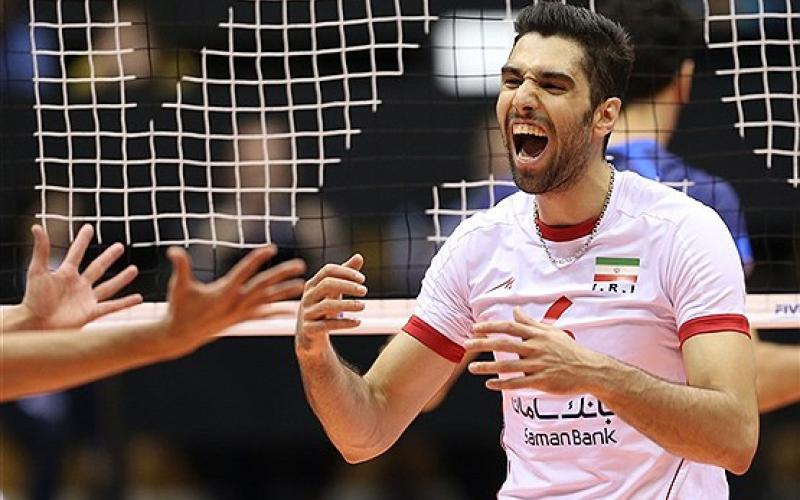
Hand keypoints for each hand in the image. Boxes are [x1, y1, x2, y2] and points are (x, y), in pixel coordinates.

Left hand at [20, 224, 142, 329]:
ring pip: (108, 286)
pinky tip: (138, 298)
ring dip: (121, 278)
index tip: (89, 227)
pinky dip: (126, 303)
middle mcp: (78, 285)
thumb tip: (37, 227)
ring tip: (134, 269)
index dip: (82, 240)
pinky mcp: (91, 312)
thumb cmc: (33, 299)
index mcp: (65, 274)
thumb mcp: (37, 271)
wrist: (36, 324)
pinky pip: (112, 306)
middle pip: (97, 267)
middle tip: (120, 246)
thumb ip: (41, 250)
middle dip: (108, 257)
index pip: (76, 253)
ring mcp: (86, 299)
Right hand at [161, 245, 305, 352]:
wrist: (180, 336)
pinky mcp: (240, 319)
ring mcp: (240, 312)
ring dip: (285, 292)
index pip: (244, 271)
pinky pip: (262, 315)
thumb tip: (172, 250)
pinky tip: (291, 310)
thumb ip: (180, 267)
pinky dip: (276, 311)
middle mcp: (236, 302)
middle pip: (263, 285)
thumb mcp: (178, 287)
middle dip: (282, 274)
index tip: (271, 247)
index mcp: (224, 291)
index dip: (257, 258)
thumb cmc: (179, 309)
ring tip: (302, 285)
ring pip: (267, 300)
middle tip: (300, 265)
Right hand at [295, 254, 367, 354]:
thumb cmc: (324, 307)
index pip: (328, 270)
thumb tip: (359, 256)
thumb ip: (345, 274)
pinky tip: (358, 322)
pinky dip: (344, 323)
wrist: (309, 336)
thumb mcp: (334, 291)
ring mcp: (307, 313)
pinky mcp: (309, 329)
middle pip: (326, 284)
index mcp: (313, 284)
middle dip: (348, 286)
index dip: (345, 272)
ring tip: (363, 306)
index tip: (362, 279)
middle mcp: (307, 297)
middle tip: (365, 291)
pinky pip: (327, 325)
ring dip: (348, 305)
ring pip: (327, 305)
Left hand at [465, 307, 603, 394]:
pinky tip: (490, 385)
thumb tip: (516, 311)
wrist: (590, 370)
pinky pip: (518, 384)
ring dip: (488, 367)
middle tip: (466, 345)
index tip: (475, 328)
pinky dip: (503, 384)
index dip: (491, 327)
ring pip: (508, 366)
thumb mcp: (552, 332)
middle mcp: (536, 348)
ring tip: (472, 367)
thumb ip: (531, 323)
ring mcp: (539, 365)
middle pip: (504, 345)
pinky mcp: (543, 381)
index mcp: (538, 335)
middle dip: (483, 344)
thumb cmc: (569, 350)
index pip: (509, 327)